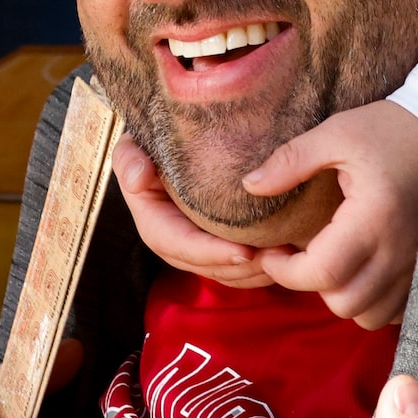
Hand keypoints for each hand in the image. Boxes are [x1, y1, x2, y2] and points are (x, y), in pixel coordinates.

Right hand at [116, 135, 271, 287]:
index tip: (245, 251)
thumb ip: (129, 158)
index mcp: (154, 223)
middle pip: (208, 267)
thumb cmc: (150, 143)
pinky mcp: (216, 246)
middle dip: (242, 269)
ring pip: (226, 273)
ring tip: (288, 259)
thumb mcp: (133, 146)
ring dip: (256, 273)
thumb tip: (138, 180)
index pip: (181, 245)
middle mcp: (174, 244)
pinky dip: (261, 269)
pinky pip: (237, 268)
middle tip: (278, 258)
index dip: (212, 253)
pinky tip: (286, 256)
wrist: (167, 145)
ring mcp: (196, 249)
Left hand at [245, 100, 417, 327]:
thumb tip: (250, 186)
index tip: (270, 251)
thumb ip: (290, 161)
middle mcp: (399, 250)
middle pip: (345, 304)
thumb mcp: (335, 134)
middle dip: (311, 286)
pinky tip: (360, 270)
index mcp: (373, 218)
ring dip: (343, 296)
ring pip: (371, 315)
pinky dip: (373, 300)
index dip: (284, 271)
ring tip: (330, 262)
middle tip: (298, 256)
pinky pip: (396, 309)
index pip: (322, 273)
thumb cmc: (389, 129)